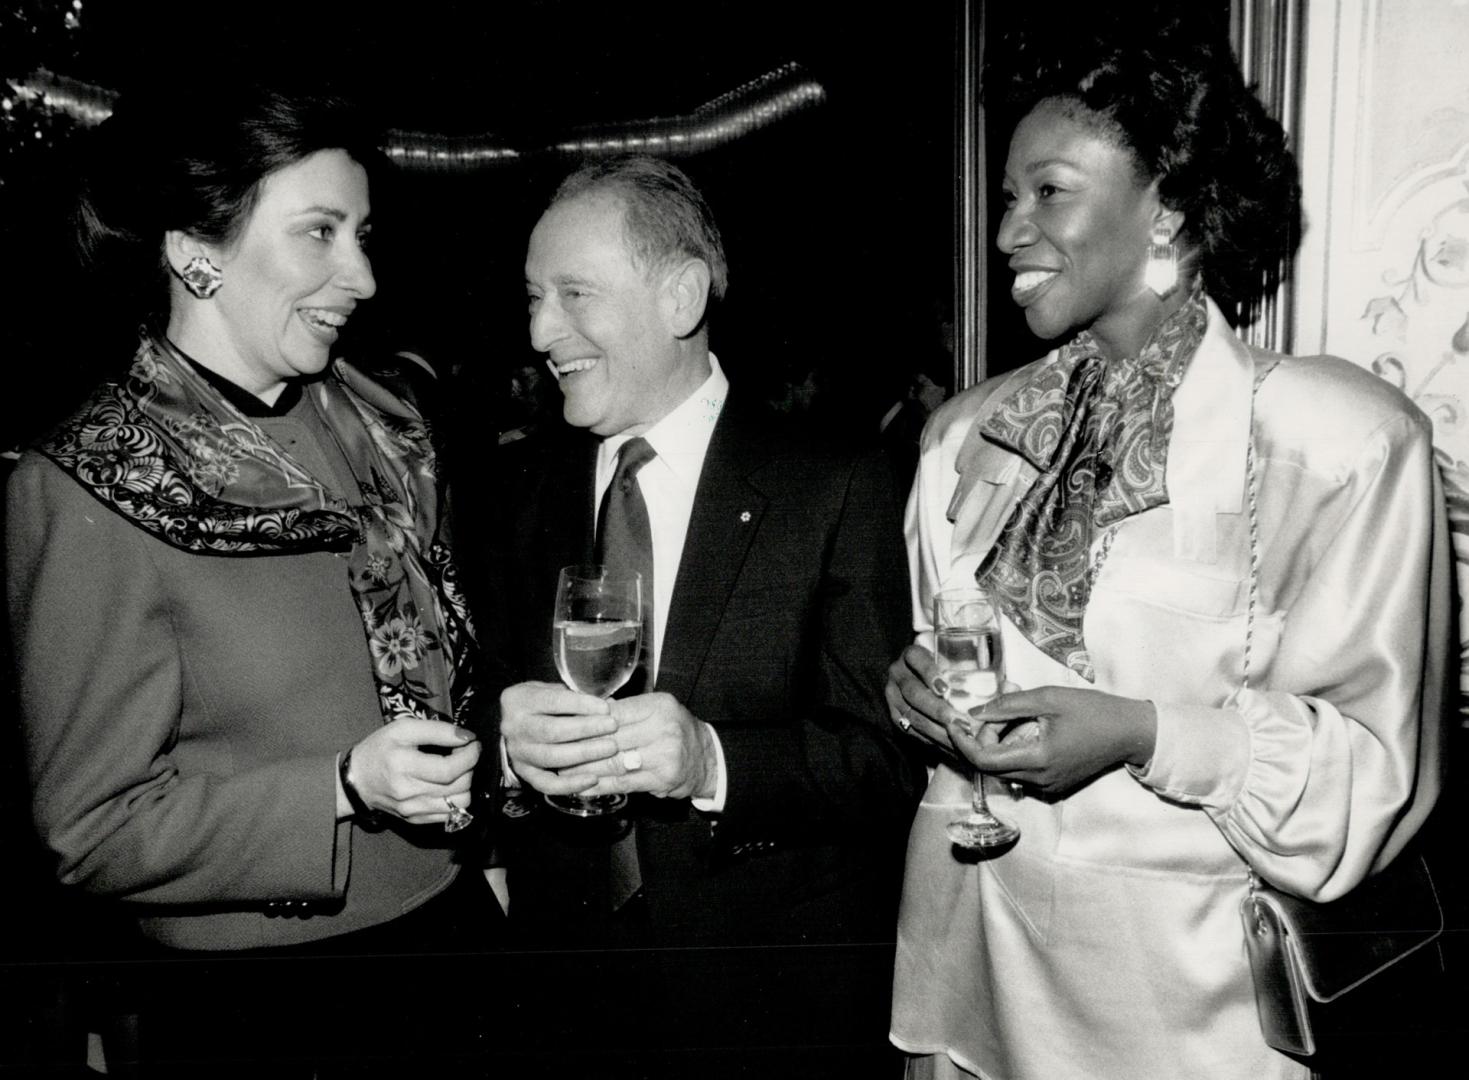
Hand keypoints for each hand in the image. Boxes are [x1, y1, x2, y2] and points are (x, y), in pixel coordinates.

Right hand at [344, 717, 481, 825]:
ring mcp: (413, 811)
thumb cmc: (380, 749)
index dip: (470, 756)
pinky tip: (447, 784)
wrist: (356, 780)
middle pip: (459, 786)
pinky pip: (451, 814)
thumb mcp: (403, 729)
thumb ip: (437, 730)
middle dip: (470, 766)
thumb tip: (467, 736)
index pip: (450, 769)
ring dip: (466, 783)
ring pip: (461, 802)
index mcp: (403, 766)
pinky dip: (456, 798)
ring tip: (456, 770)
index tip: (473, 743)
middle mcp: (408, 793)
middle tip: (463, 753)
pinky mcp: (416, 820)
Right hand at [500, 681, 617, 796]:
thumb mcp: (551, 690)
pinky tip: (593, 779)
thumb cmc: (541, 704)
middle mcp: (514, 727)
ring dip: (584, 753)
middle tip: (612, 726)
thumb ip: (574, 696)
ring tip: (610, 748)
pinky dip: (570, 784)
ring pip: (551, 757)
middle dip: (586, 729)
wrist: (515, 726)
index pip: (552, 701)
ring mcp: (518, 753)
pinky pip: (547, 784)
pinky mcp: (525, 773)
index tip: (605, 708)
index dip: (581, 704)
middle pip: (552, 730)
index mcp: (519, 700)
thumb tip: (607, 707)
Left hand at [560, 692, 717, 801]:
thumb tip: (592, 710)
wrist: (707, 759)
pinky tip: (583, 787)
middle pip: (610, 738)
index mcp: (658, 706)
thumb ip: (628, 710)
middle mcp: (662, 728)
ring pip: (614, 762)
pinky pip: (623, 782)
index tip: (564, 728)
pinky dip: (600, 785)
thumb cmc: (677, 730)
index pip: (613, 714)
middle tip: (556, 752)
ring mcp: (663, 755)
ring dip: (585, 770)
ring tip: (563, 772)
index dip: (586, 723)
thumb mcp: (658, 710)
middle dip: (580, 747)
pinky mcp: (661, 779)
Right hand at [884, 643, 971, 754]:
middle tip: (958, 721)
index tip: (945, 687)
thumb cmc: (948, 671)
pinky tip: (951, 746)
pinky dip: (931, 739)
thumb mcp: (958, 664)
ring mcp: (893, 696)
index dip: (928, 671)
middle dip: (936, 708)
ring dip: (935, 728)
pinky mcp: (895, 716)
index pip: (915, 658)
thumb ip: (980, 672)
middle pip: (912, 692)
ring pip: (910, 714)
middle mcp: (897, 674)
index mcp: (911, 655)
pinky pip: (910, 730)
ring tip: (958, 738)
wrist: (923, 682)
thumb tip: (1012, 687)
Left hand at [946, 686, 1156, 797]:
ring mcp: (1047, 786)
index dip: (962, 741)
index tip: (954, 721)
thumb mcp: (1048, 698)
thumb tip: (974, 712)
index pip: (983, 760)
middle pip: (990, 766)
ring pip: (1004, 769)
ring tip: (1009, 714)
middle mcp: (1039, 780)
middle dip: (980, 738)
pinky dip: (1012, 750)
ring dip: (996, 743)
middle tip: (989, 711)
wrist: (1131, 733)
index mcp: (1038, 759)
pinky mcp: (1053, 785)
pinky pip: (1020, 771)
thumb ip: (1008, 705)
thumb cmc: (1094, 711)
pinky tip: (1023, 727)